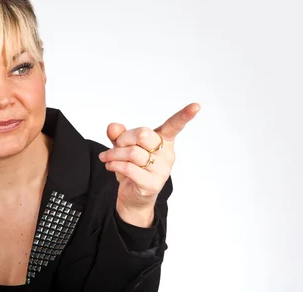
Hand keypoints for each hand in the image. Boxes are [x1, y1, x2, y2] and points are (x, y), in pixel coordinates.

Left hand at [98, 103, 199, 226]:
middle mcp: (167, 154)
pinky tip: (110, 165)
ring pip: (132, 153)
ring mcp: (162, 170)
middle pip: (144, 135)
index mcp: (164, 140)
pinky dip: (114, 164)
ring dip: (113, 154)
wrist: (132, 196)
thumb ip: (118, 135)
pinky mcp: (152, 184)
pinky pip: (129, 168)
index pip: (174, 126)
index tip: (196, 106)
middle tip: (116, 144)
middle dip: (123, 138)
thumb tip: (113, 127)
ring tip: (106, 157)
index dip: (184, 116)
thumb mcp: (123, 147)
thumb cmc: (132, 167)